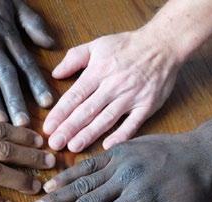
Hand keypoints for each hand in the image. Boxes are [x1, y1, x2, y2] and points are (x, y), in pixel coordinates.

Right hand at [0, 0, 54, 125]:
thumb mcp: (14, 3)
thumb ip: (33, 24)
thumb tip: (51, 43)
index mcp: (8, 34)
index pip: (26, 63)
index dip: (37, 83)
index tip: (47, 103)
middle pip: (6, 75)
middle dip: (16, 100)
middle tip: (23, 124)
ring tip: (0, 121)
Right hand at [29, 133, 211, 201]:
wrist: (203, 151)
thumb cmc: (195, 192)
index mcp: (140, 199)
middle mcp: (125, 179)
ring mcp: (119, 161)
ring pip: (81, 183)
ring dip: (55, 198)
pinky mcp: (117, 149)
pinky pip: (88, 164)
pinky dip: (68, 175)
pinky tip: (50, 185)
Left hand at [43, 30, 180, 151]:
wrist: (163, 44)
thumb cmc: (128, 46)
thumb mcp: (98, 44)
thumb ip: (75, 58)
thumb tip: (55, 74)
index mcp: (98, 72)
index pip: (74, 96)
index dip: (60, 113)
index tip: (48, 128)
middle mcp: (112, 86)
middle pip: (86, 111)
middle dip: (68, 128)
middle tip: (55, 143)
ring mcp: (130, 97)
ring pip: (106, 119)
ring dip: (89, 134)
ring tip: (73, 147)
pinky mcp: (146, 105)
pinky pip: (132, 123)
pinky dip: (121, 135)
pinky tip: (108, 147)